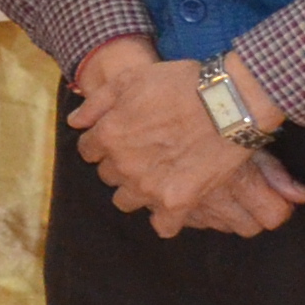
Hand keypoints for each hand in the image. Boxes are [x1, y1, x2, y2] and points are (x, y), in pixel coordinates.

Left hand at [67, 41, 304, 237]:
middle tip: (145, 153)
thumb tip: (75, 123)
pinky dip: (166, 219)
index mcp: (108, 135)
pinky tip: (174, 206)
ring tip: (158, 178)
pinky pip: (163, 226)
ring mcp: (148, 186)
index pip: (89, 151)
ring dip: (137, 191)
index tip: (123, 137)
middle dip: (120, 165)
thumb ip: (97, 102)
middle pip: (108, 175)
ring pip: (127, 201)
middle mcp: (122, 165)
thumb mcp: (130, 78)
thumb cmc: (181, 84)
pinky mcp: (177, 202)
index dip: (104, 143)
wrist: (229, 102)